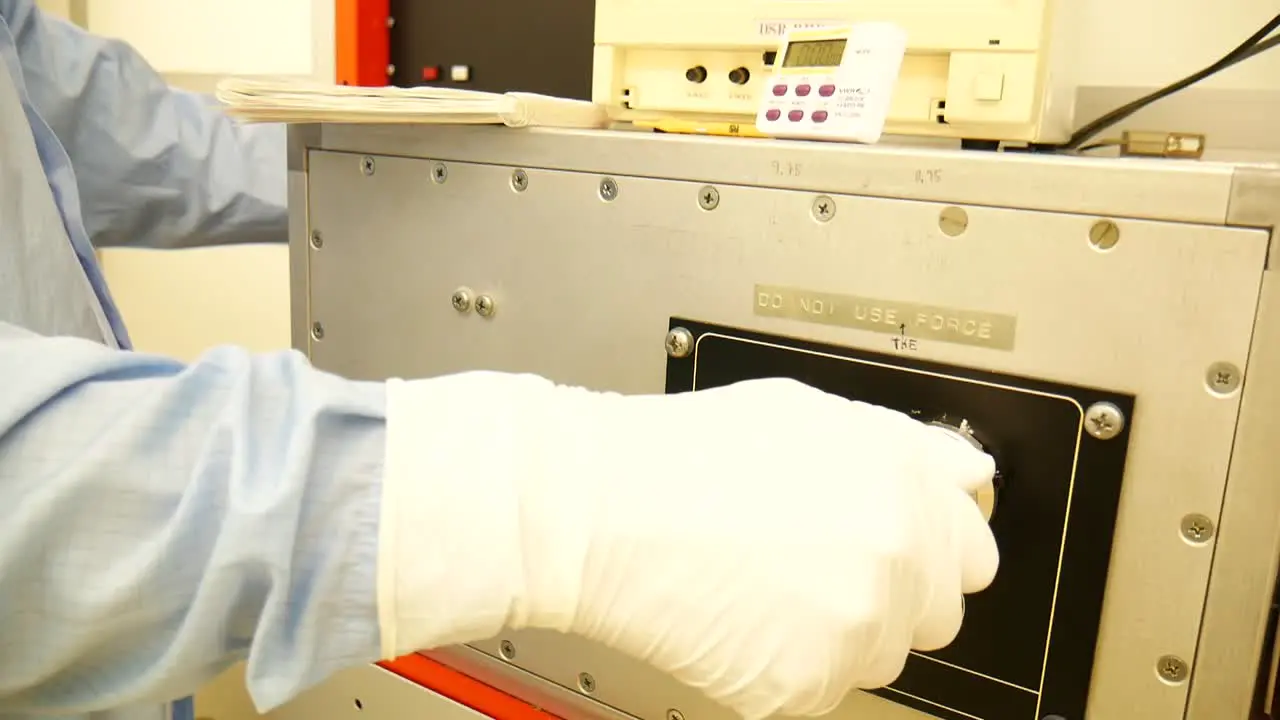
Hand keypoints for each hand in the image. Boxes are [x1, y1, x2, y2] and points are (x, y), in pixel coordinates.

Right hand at [381, 374, 998, 719]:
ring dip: (841, 631)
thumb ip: (905, 448)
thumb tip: (962, 473)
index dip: (931, 544)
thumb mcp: (808, 415)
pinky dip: (786, 667)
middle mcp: (897, 558)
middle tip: (819, 566)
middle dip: (892, 592)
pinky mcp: (804, 689)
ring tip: (768, 586)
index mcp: (905, 485)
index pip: (974, 547)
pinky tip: (742, 617)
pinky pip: (821, 689)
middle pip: (937, 610)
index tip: (901, 547)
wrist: (598, 511)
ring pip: (879, 653)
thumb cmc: (685, 456)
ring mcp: (854, 630)